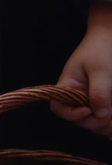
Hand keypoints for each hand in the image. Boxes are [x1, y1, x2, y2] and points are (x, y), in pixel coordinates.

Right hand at [54, 3, 111, 137]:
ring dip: (104, 125)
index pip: (59, 107)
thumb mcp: (100, 69)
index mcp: (68, 87)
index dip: (70, 114)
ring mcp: (91, 101)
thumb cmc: (101, 50)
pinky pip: (103, 118)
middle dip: (94, 122)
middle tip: (110, 118)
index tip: (88, 110)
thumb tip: (102, 115)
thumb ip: (100, 91)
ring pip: (93, 122)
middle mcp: (77, 97)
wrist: (110, 39)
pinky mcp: (103, 103)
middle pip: (79, 119)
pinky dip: (109, 122)